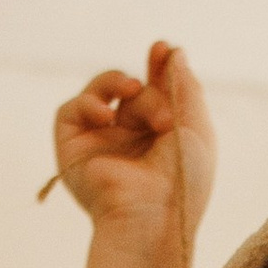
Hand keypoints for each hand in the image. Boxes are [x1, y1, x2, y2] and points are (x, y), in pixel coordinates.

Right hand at [53, 41, 215, 267]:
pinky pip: (70, 110)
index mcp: (158, 137)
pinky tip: (106, 116)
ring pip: (100, 92)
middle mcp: (128, 139)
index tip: (163, 50)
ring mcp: (99, 143)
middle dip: (149, 88)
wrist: (152, 218)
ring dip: (117, 82)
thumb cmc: (182, 184)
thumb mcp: (197, 129)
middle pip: (133, 89)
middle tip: (163, 116)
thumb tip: (173, 51)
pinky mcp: (72, 150)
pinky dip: (87, 103)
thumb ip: (186, 88)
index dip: (158, 66)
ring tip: (133, 90)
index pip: (154, 90)